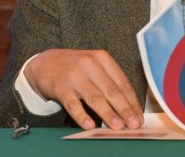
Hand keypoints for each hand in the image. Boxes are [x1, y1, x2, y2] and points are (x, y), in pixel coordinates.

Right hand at [24, 49, 143, 129]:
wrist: (45, 62)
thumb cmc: (76, 67)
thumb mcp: (95, 66)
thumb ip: (110, 83)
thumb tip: (129, 108)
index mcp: (103, 59)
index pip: (122, 82)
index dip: (132, 101)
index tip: (139, 116)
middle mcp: (90, 64)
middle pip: (111, 90)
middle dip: (124, 109)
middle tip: (133, 123)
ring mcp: (74, 75)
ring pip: (94, 97)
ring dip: (107, 113)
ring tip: (117, 126)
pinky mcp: (60, 87)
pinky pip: (73, 104)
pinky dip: (82, 116)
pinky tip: (90, 126)